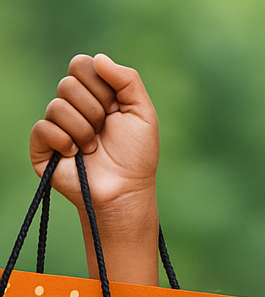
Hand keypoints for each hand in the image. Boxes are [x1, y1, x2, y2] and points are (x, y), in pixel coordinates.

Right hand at [29, 53, 159, 284]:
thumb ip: (127, 79)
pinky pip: (44, 128)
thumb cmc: (137, 157)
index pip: (81, 65)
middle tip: (104, 132)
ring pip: (58, 106)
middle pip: (67, 83)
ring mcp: (56, 125)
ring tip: (94, 149)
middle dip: (94, 110)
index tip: (115, 108)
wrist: (126, 191)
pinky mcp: (42, 146)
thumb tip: (98, 58)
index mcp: (94, 94)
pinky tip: (76, 156)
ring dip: (84, 131)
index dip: (99, 85)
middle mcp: (72, 106)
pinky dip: (65, 142)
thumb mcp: (143, 113)